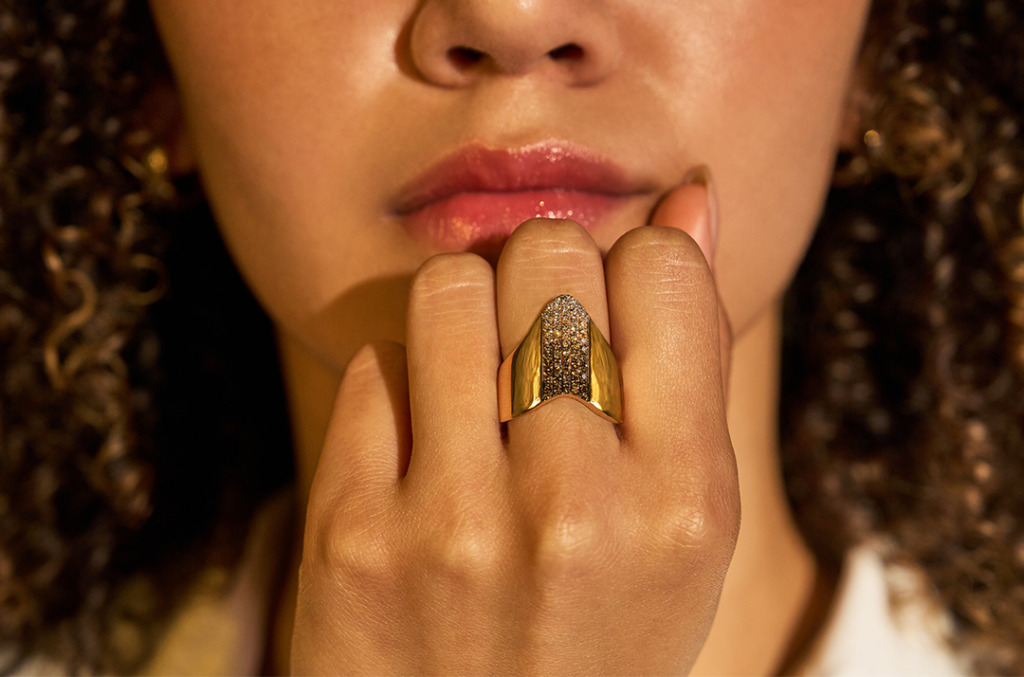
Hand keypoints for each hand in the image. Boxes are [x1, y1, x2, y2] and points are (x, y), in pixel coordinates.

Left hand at [291, 182, 738, 674]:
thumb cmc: (596, 634)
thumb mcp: (682, 527)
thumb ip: (690, 361)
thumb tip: (690, 198)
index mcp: (684, 503)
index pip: (658, 269)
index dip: (634, 269)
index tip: (614, 316)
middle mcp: (574, 507)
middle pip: (550, 253)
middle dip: (546, 276)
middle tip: (540, 347)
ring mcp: (452, 521)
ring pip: (450, 284)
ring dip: (465, 310)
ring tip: (478, 383)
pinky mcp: (350, 532)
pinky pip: (375, 361)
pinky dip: (401, 383)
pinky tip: (421, 449)